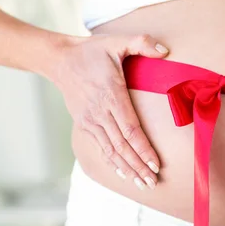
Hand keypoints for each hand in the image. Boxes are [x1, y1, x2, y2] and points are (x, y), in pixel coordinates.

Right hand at [51, 33, 168, 189]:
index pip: (130, 129)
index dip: (143, 149)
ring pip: (111, 151)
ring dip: (127, 169)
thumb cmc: (92, 51)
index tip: (156, 164)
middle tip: (153, 182)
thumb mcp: (117, 42)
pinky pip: (100, 147)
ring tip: (142, 184)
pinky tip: (123, 174)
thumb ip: (142, 43)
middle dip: (138, 166)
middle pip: (122, 146)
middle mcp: (100, 112)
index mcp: (111, 95)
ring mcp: (90, 121)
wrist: (59, 59)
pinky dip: (112, 162)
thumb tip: (164, 51)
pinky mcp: (84, 124)